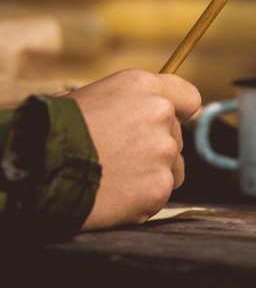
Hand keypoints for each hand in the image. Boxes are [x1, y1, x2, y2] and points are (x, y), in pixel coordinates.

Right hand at [60, 70, 201, 230]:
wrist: (35, 169)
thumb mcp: (90, 97)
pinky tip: (112, 196)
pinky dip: (140, 200)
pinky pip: (158, 196)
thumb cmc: (52, 130)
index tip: (166, 123)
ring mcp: (163, 153)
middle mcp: (161, 115)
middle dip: (154, 148)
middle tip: (119, 158)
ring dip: (152, 174)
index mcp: (144, 87)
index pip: (188, 98)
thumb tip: (143, 112)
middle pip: (176, 137)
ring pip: (173, 168)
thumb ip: (128, 104)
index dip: (178, 112)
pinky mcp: (159, 188)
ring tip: (114, 178)